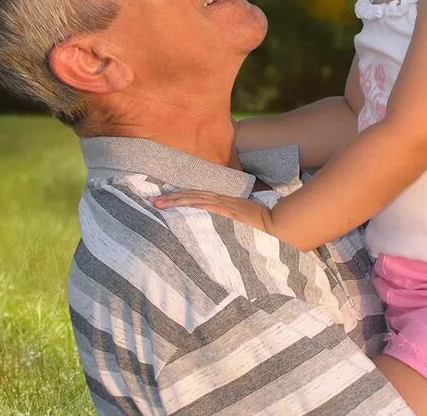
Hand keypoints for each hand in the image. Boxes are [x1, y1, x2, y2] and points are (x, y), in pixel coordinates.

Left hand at [149, 190, 273, 234]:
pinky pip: (203, 204)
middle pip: (190, 195)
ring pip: (192, 198)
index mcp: (222, 202)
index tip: (163, 200)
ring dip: (173, 200)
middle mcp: (219, 200)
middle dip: (170, 198)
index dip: (179, 197)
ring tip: (156, 203)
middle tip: (150, 200)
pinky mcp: (225, 209)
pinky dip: (189, 202)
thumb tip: (222, 230)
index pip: (196, 197)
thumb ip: (231, 223)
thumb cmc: (262, 225)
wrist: (276, 222)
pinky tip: (177, 203)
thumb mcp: (242, 222)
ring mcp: (222, 203)